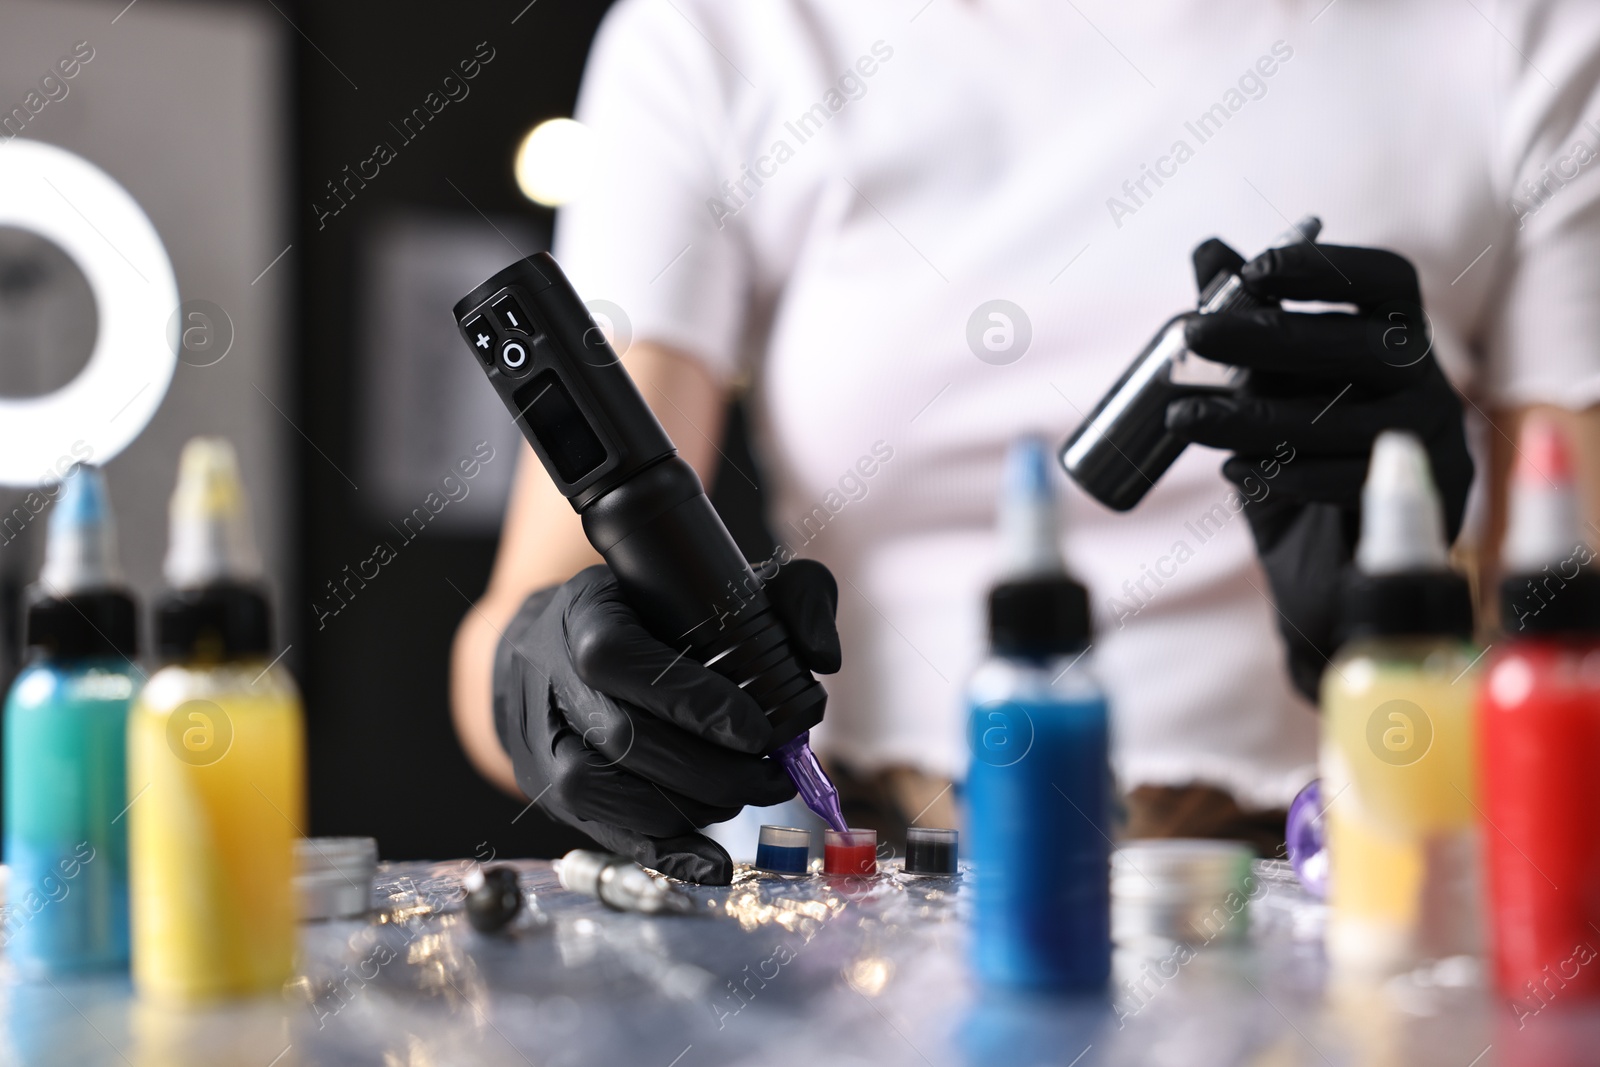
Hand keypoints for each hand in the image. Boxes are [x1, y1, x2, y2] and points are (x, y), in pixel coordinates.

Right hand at [493, 559, 840, 883]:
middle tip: (774, 776)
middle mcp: (550, 678)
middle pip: (622, 737)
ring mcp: (543, 740)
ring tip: (745, 794)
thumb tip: (823, 656)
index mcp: (583, 614)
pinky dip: (664, 854)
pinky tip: (715, 863)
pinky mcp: (551, 791)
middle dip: (710, 769)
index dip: (688, 699)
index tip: (755, 730)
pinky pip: (602, 833)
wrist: (554, 645)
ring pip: (603, 791)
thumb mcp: (719, 583)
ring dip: (688, 807)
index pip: (616, 658)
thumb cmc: (653, 610)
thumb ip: (789, 596)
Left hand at [1165, 237, 1471, 700]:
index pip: (1384, 279)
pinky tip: (1233, 469)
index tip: (1251, 271)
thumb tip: (1207, 250)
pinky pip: (1350, 479)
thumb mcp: (1261, 390)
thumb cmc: (1295, 462)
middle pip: (1358, 344)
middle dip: (1267, 336)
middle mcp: (1428, 378)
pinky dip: (1283, 471)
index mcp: (1397, 336)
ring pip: (1344, 416)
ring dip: (1251, 414)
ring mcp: (1431, 438)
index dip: (1323, 267)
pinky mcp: (1420, 500)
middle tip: (1191, 335)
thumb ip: (1244, 320)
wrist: (1325, 572)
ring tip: (1182, 417)